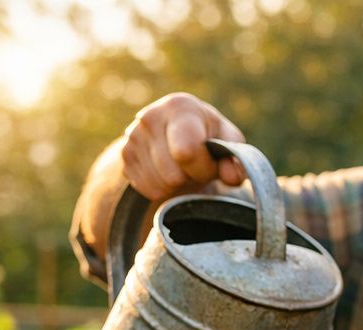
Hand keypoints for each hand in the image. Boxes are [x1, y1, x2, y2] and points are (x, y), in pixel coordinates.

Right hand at [120, 92, 247, 200]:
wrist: (175, 133)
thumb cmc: (208, 137)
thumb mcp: (228, 142)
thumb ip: (237, 159)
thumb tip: (232, 176)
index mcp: (179, 107)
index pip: (186, 153)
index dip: (204, 168)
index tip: (211, 162)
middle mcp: (150, 117)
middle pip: (173, 176)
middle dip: (190, 177)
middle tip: (195, 165)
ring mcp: (133, 137)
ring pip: (160, 186)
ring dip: (177, 185)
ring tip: (182, 167)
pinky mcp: (125, 157)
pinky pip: (147, 190)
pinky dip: (162, 188)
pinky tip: (168, 172)